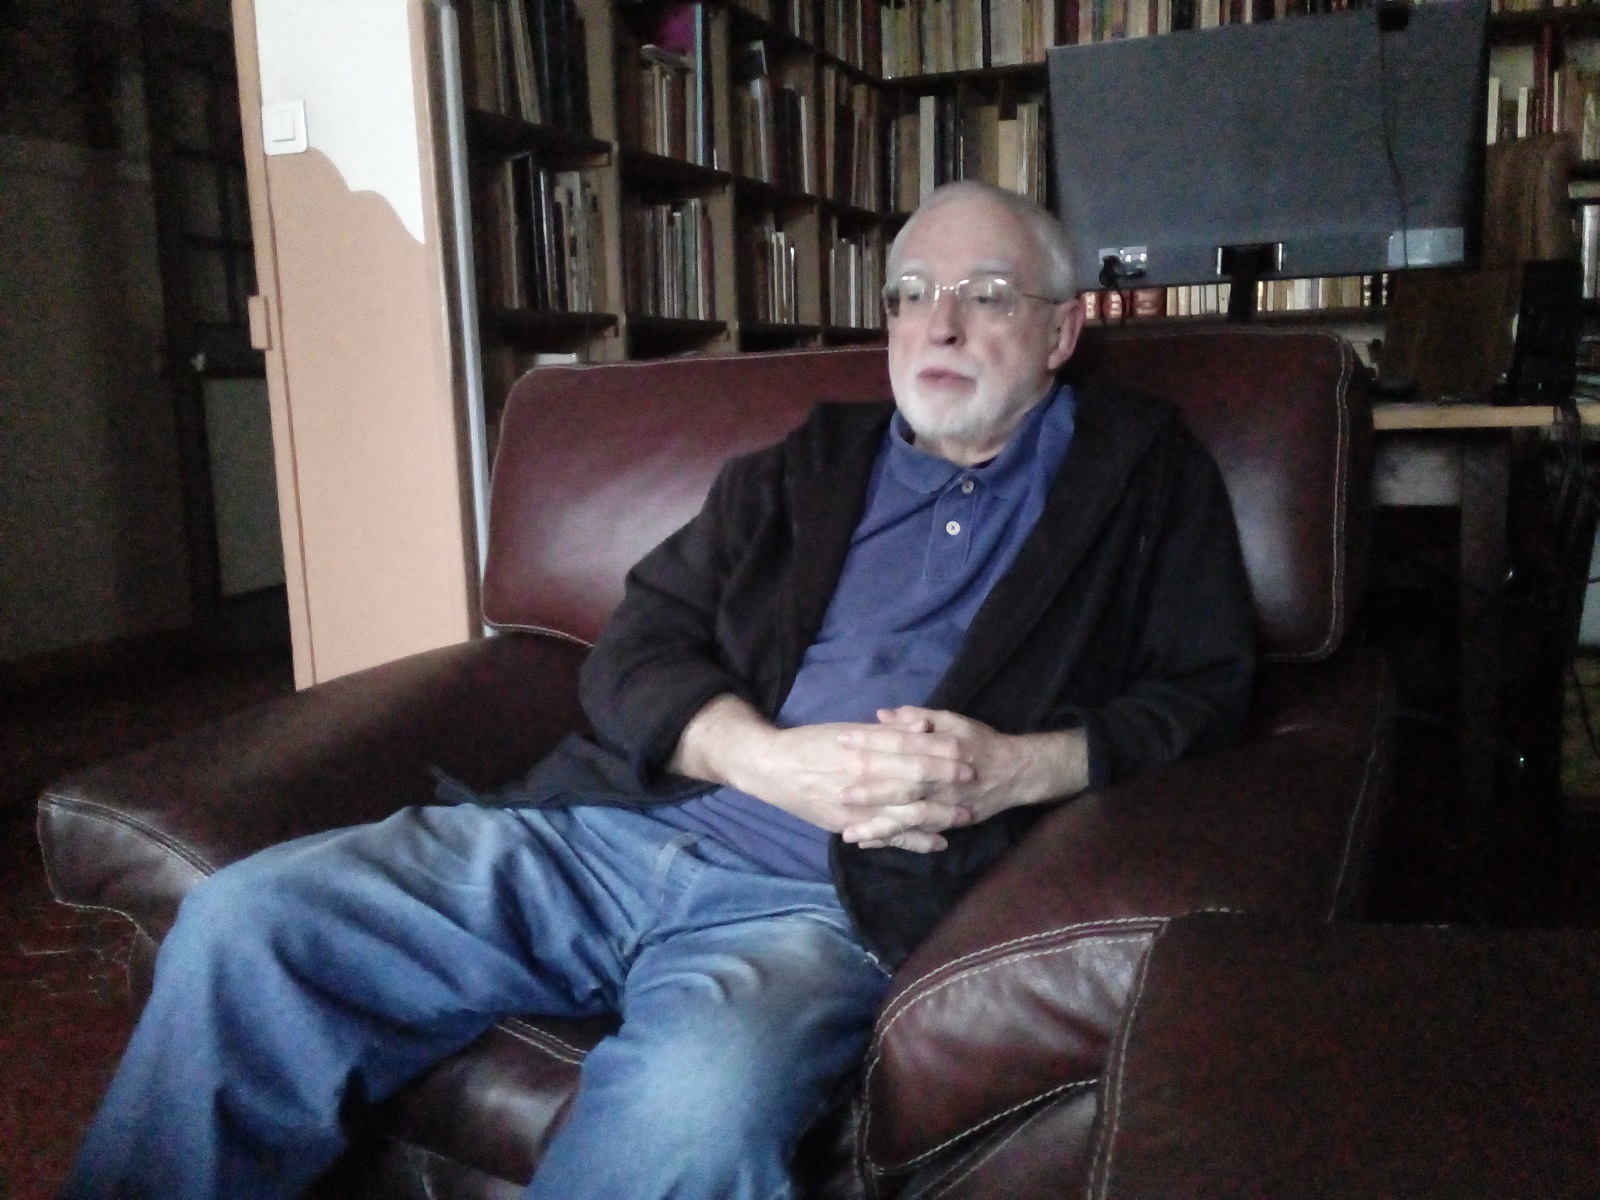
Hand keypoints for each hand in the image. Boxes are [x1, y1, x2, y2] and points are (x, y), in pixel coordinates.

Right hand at [670, 696, 980, 852]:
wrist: (770, 768)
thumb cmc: (810, 743)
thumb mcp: (846, 730)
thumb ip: (885, 732)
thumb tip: (923, 726)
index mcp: (860, 748)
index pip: (907, 748)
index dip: (938, 751)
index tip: (965, 751)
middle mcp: (859, 777)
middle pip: (911, 781)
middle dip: (945, 782)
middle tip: (973, 781)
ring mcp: (854, 805)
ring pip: (903, 813)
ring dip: (937, 815)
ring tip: (964, 816)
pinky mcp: (847, 824)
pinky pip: (886, 836)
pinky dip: (913, 841)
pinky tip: (937, 843)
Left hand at [835, 708, 1087, 847]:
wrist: (1016, 773)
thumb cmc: (979, 743)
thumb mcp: (952, 721)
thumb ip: (917, 717)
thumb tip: (881, 715)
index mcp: (940, 750)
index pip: (900, 743)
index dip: (870, 742)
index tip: (842, 740)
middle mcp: (941, 780)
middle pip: (902, 785)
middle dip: (871, 790)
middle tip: (840, 792)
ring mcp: (944, 805)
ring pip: (909, 818)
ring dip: (878, 826)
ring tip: (848, 832)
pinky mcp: (946, 823)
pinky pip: (917, 835)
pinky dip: (892, 840)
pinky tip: (867, 842)